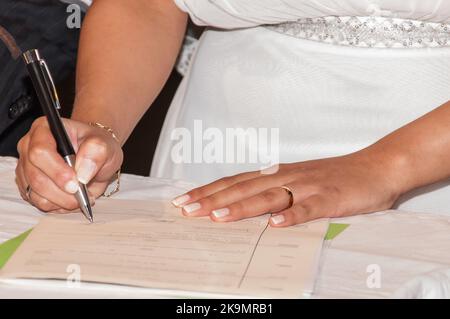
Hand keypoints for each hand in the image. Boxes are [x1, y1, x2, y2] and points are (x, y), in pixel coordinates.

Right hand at [16, 117, 122, 211]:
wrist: (94, 156)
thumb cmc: (96, 147)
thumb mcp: (104, 144)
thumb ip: (96, 152)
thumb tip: (82, 173)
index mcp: (44, 129)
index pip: (40, 151)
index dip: (57, 171)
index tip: (75, 183)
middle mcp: (29, 147)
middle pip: (35, 176)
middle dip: (61, 191)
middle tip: (82, 195)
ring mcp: (26, 167)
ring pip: (35, 193)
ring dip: (61, 200)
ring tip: (81, 196)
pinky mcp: (28, 185)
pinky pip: (38, 202)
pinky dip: (58, 205)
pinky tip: (72, 198)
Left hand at [171, 152, 401, 226]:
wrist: (375, 166)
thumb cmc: (333, 176)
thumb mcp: (297, 181)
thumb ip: (272, 191)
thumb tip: (242, 204)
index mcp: (277, 174)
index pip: (236, 182)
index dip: (209, 191)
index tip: (184, 201)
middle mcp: (286, 177)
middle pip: (244, 188)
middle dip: (213, 199)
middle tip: (187, 210)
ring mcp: (308, 187)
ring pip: (269, 197)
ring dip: (242, 206)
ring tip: (217, 217)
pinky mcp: (330, 198)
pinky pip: (309, 208)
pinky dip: (292, 215)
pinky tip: (275, 225)